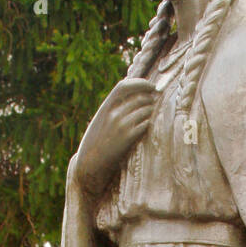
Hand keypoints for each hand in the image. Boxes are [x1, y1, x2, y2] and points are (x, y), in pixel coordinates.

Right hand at [75, 78, 156, 198]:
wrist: (90, 163)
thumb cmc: (97, 142)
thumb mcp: (101, 120)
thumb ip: (113, 108)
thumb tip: (132, 97)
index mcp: (105, 107)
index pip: (124, 86)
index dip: (140, 83)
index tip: (150, 86)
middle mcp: (113, 114)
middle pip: (139, 98)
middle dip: (150, 99)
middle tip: (155, 102)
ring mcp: (121, 126)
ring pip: (145, 111)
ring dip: (152, 111)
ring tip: (152, 115)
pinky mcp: (128, 139)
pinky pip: (145, 125)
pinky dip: (149, 124)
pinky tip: (148, 127)